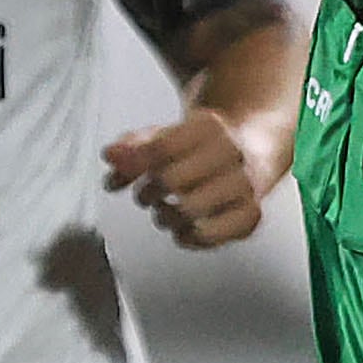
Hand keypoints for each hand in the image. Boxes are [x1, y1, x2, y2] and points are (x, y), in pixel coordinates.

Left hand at [105, 109, 284, 248]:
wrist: (250, 154)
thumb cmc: (199, 149)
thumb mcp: (164, 137)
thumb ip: (132, 147)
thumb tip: (110, 156)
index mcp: (209, 126)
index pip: (161, 149)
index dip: (134, 165)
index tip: (124, 172)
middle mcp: (232, 153)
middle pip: (172, 180)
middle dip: (149, 192)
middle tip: (147, 194)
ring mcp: (245, 185)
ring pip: (189, 211)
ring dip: (165, 217)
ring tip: (164, 210)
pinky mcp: (251, 215)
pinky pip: (209, 236)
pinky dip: (187, 237)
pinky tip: (183, 228)